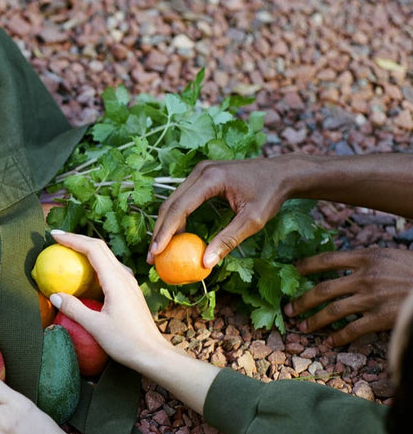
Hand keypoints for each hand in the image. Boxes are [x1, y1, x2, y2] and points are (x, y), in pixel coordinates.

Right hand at [49, 232, 218, 412]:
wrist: (153, 354)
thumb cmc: (125, 342)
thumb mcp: (95, 326)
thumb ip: (74, 309)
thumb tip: (54, 295)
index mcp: (115, 280)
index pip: (93, 249)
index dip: (73, 239)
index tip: (54, 236)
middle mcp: (124, 276)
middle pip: (100, 248)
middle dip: (78, 239)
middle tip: (56, 239)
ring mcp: (129, 282)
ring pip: (106, 257)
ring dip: (87, 250)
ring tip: (68, 252)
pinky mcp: (130, 291)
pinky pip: (110, 269)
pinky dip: (95, 263)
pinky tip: (86, 273)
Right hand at [148, 157, 296, 267]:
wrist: (282, 172)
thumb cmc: (270, 194)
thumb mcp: (252, 221)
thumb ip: (228, 241)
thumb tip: (205, 262)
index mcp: (211, 178)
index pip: (180, 207)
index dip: (165, 232)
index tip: (156, 253)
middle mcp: (201, 171)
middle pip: (170, 204)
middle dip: (159, 231)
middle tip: (152, 257)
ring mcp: (200, 172)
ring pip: (174, 201)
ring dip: (165, 225)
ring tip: (160, 250)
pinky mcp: (203, 176)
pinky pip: (183, 198)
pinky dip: (177, 218)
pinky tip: (176, 237)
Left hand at [286, 246, 412, 346]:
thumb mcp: (389, 255)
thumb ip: (366, 260)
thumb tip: (342, 266)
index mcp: (367, 256)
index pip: (327, 259)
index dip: (305, 266)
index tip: (292, 272)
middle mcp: (365, 276)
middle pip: (323, 289)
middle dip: (302, 300)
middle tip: (289, 309)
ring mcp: (372, 297)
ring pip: (333, 311)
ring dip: (314, 321)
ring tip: (303, 327)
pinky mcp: (381, 317)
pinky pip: (352, 329)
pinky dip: (338, 337)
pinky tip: (329, 342)